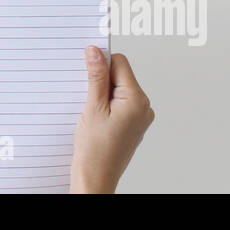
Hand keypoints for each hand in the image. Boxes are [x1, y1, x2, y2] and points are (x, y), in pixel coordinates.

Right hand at [71, 47, 153, 192]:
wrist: (96, 178)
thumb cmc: (95, 151)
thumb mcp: (92, 108)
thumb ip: (96, 77)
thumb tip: (95, 52)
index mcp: (137, 100)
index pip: (120, 63)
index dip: (101, 63)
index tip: (86, 69)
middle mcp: (143, 107)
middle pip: (120, 75)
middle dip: (100, 80)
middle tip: (87, 98)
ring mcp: (140, 116)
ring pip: (118, 89)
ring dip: (102, 93)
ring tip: (92, 113)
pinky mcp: (133, 123)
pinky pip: (120, 102)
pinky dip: (106, 104)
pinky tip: (96, 118)